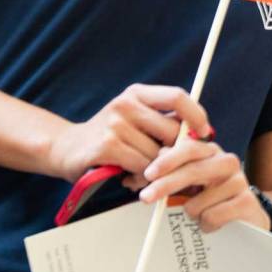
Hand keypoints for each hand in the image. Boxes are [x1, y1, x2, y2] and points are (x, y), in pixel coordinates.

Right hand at [45, 84, 210, 181]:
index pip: (177, 96)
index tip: (205, 132)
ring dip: (156, 171)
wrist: (66, 148)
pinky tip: (131, 179)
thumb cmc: (110, 136)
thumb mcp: (136, 119)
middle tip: (171, 166)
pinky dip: (142, 178)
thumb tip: (203, 134)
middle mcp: (125, 104)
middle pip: (172, 131)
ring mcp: (114, 124)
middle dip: (177, 153)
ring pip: (158, 155)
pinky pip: (141, 167)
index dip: (196, 114)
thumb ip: (164, 122)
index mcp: (137, 93)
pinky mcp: (106, 147)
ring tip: (143, 173)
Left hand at [137, 135, 267, 232]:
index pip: (188, 149)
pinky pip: (212, 217)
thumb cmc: (211, 199)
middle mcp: (227, 161)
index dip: (167, 161)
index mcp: (211, 152)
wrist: (247, 217)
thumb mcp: (189, 185)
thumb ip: (167, 176)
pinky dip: (206, 225)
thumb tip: (136, 178)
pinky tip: (212, 223)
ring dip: (192, 214)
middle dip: (165, 185)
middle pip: (192, 171)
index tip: (148, 174)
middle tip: (146, 198)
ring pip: (198, 202)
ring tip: (200, 215)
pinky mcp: (247, 202)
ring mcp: (239, 181)